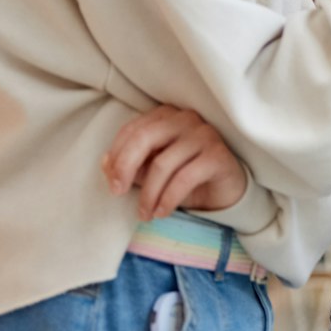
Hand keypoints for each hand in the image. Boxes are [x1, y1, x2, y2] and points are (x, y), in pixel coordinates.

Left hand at [102, 106, 248, 220]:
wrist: (224, 191)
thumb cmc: (185, 176)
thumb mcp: (152, 171)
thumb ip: (130, 165)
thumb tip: (106, 164)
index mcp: (166, 116)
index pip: (132, 130)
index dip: (116, 157)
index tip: (112, 183)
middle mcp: (186, 119)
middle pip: (144, 138)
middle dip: (125, 168)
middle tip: (118, 193)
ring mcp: (204, 134)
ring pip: (162, 164)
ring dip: (148, 194)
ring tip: (145, 214)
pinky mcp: (218, 155)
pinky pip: (184, 178)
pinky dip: (168, 199)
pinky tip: (162, 212)